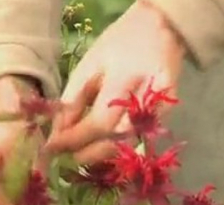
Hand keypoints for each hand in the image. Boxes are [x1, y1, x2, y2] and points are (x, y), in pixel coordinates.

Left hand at [46, 0, 185, 162]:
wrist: (159, 28)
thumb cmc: (118, 44)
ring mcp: (163, 108)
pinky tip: (106, 146)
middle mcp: (146, 97)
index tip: (53, 148)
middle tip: (68, 157)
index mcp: (123, 79)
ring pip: (131, 143)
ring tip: (84, 154)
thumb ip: (74, 99)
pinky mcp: (171, 113)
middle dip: (88, 153)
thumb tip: (58, 132)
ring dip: (104, 153)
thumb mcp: (90, 65)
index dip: (74, 139)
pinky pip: (144, 137)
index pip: (98, 122)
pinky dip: (124, 145)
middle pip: (117, 139)